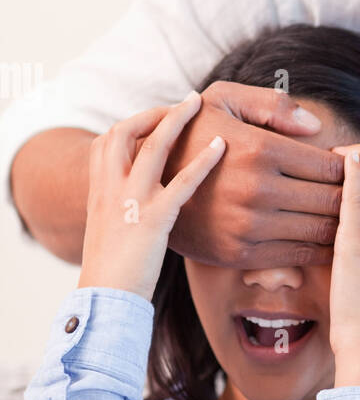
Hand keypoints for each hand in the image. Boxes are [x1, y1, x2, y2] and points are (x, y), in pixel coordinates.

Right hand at [78, 93, 226, 300]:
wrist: (105, 298)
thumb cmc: (115, 271)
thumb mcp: (113, 230)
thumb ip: (126, 207)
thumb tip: (148, 197)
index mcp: (98, 190)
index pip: (108, 139)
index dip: (135, 122)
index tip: (160, 115)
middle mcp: (109, 189)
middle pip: (124, 132)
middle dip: (154, 112)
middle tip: (186, 102)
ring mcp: (130, 202)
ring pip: (151, 147)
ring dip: (176, 120)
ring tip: (199, 103)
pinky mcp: (153, 221)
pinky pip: (180, 183)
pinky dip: (202, 161)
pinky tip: (221, 147)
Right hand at [163, 81, 343, 267]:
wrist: (144, 184)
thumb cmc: (193, 134)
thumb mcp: (224, 100)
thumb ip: (273, 105)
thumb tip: (316, 126)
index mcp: (258, 149)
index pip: (330, 166)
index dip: (349, 168)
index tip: (350, 167)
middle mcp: (256, 189)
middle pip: (332, 201)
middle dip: (352, 197)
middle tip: (358, 193)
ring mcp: (249, 226)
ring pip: (321, 230)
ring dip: (342, 224)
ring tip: (348, 215)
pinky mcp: (241, 254)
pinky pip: (299, 255)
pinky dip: (320, 248)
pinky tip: (324, 237)